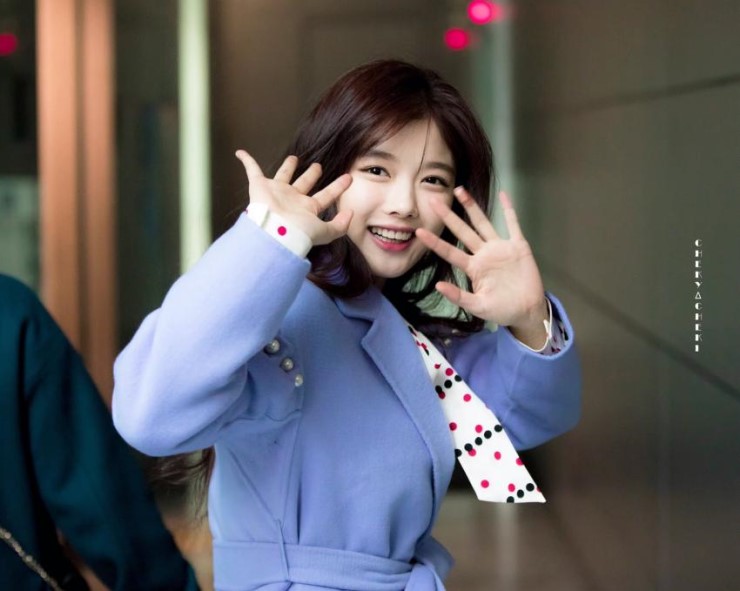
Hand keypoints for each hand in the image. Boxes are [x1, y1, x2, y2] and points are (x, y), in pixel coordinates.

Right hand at [236, 150, 352, 245]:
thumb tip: (351, 213)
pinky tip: (240, 153)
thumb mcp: (325, 232)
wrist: (273, 232)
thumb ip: (340, 225)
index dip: (338, 187)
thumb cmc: (298, 233)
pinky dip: (246, 161)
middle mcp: (293, 200)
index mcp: (307, 209)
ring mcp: (276, 192)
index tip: (349, 177)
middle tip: (318, 166)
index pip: (327, 196)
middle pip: (304, 183)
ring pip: (283, 175)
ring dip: (287, 167)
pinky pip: (252, 170)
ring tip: (293, 157)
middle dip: (311, 175)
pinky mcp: (259, 186)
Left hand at [416, 188, 547, 342]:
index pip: (450, 252)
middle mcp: (483, 254)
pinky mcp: (518, 246)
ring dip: (472, 207)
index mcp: (473, 268)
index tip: (419, 232)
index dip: (435, 242)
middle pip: (463, 231)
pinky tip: (503, 194)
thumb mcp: (478, 306)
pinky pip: (513, 224)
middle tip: (433, 200)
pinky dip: (509, 209)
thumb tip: (438, 286)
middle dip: (449, 216)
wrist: (527, 311)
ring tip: (459, 190)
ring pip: (483, 223)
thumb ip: (459, 297)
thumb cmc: (501, 310)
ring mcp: (500, 248)